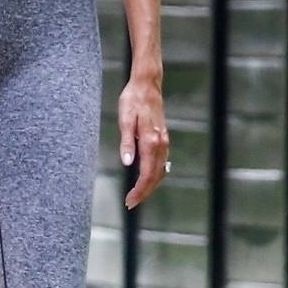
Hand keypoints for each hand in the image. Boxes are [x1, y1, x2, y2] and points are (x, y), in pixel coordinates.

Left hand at [119, 76, 168, 207]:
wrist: (147, 85)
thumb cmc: (133, 100)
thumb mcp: (125, 119)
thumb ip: (127, 142)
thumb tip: (127, 163)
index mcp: (150, 141)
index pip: (147, 173)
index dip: (139, 189)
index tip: (130, 200)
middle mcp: (160, 143)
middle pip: (156, 176)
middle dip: (144, 192)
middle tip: (131, 203)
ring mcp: (163, 141)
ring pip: (160, 170)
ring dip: (150, 184)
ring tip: (136, 194)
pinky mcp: (162, 137)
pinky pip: (161, 162)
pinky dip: (154, 173)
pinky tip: (146, 177)